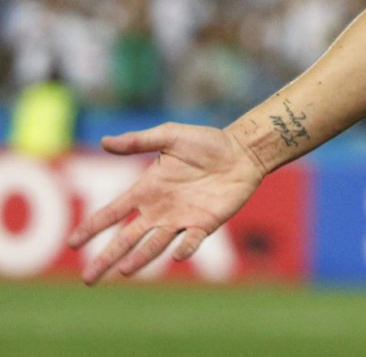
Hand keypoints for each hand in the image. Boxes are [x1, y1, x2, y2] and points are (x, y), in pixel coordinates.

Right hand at [66, 122, 266, 283]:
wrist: (243, 151)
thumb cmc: (206, 142)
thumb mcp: (170, 135)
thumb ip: (139, 141)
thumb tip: (104, 142)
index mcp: (146, 190)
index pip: (112, 212)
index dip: (93, 227)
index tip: (73, 243)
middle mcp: (159, 210)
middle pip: (127, 238)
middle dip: (107, 257)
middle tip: (88, 278)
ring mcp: (181, 219)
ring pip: (154, 245)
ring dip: (140, 258)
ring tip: (124, 271)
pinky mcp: (205, 224)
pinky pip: (191, 240)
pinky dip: (185, 248)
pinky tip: (177, 253)